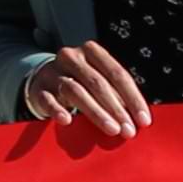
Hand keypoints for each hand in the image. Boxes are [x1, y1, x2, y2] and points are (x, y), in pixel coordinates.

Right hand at [23, 42, 154, 150]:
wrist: (43, 79)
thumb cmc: (81, 82)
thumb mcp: (98, 80)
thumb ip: (116, 93)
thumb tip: (137, 118)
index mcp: (92, 51)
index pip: (117, 73)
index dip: (133, 98)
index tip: (143, 120)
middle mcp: (72, 57)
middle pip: (98, 83)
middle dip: (117, 109)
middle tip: (128, 130)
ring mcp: (53, 71)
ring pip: (75, 91)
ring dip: (96, 112)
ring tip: (111, 130)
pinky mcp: (39, 88)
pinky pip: (48, 99)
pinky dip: (57, 110)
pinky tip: (67, 121)